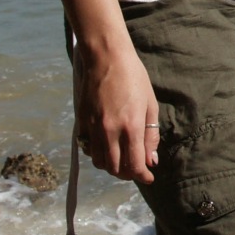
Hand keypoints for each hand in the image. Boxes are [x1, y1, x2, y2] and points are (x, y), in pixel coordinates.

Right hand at [76, 35, 161, 181]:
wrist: (106, 57)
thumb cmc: (133, 77)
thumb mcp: (150, 105)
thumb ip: (151, 135)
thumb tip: (151, 160)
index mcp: (131, 127)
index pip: (135, 165)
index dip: (143, 176)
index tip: (148, 177)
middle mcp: (110, 131)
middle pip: (115, 169)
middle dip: (127, 174)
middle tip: (135, 169)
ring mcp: (93, 127)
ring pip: (100, 162)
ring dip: (111, 166)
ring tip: (121, 159)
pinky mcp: (82, 121)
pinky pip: (89, 148)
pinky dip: (98, 154)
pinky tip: (107, 146)